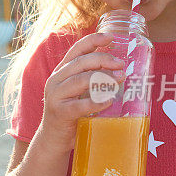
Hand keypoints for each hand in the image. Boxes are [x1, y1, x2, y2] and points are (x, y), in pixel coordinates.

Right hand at [39, 32, 124, 151]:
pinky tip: (109, 101)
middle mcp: (56, 80)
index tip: (111, 37)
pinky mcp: (60, 113)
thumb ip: (91, 78)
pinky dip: (97, 102)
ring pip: (80, 80)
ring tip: (120, 80)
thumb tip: (119, 67)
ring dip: (103, 78)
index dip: (93, 40)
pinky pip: (80, 105)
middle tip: (122, 65)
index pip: (76, 50)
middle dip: (104, 60)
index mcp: (61, 72)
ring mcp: (55, 96)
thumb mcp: (78, 91)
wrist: (53, 139)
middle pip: (81, 62)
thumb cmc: (72, 112)